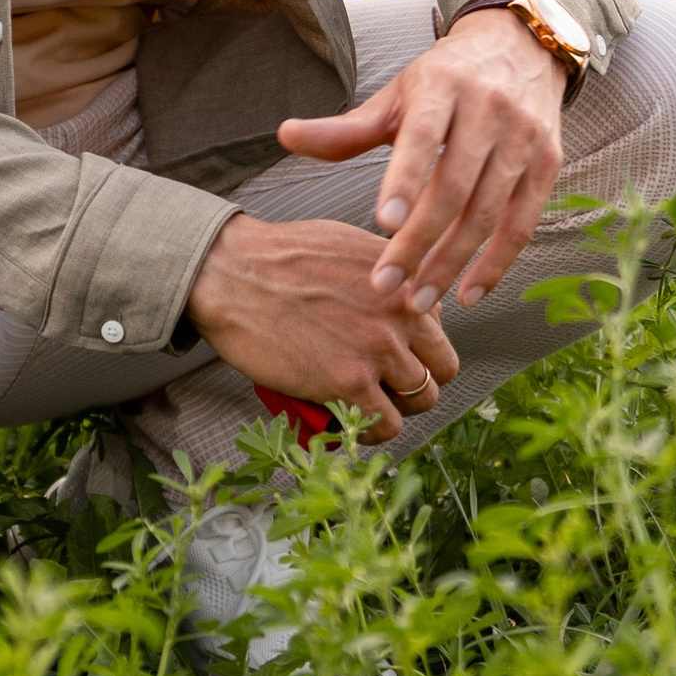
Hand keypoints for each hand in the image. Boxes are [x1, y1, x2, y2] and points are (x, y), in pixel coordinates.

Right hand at [186, 215, 460, 443]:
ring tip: (369, 405)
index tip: (397, 355)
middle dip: (419, 379)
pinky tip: (353, 424)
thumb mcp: (352, 245)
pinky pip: (385, 424)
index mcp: (404, 281)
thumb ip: (390, 274)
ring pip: (421, 399)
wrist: (233, 273)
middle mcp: (401, 315)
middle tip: (389, 386)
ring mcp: (376, 350)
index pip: (439, 328)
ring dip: (397, 407)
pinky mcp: (347, 382)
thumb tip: (409, 299)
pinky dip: (372, 430)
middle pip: (442, 368)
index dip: (419, 346)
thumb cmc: (282, 256)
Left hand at [276, 10, 567, 313]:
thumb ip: (347, 128)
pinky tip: (469, 294)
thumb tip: (285, 136)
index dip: (405, 180)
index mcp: (443, 86)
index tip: (383, 223)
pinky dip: (497, 264)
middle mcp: (489, 109)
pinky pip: (523, 223)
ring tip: (420, 299)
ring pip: (489, 211)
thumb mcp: (397, 96)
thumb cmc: (445, 80)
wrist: (520, 45)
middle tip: (386, 286)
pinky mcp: (548, 163)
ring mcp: (523, 137)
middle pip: (454, 186)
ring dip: (454, 262)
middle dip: (419, 241)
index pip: (424, 137)